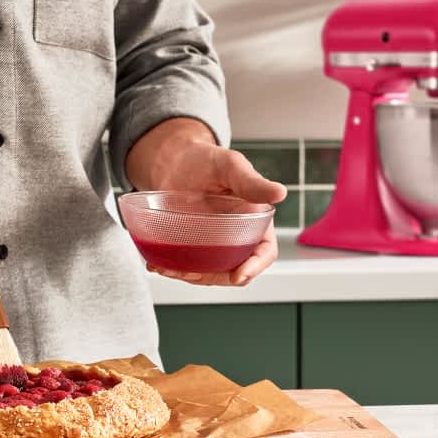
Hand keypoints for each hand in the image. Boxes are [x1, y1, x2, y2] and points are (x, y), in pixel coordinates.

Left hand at [125, 118, 286, 285]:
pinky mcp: (192, 248)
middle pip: (235, 269)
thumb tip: (280, 193)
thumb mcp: (230, 167)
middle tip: (190, 273)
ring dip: (189, 276)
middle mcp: (237, 237)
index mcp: (255, 220)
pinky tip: (157, 264)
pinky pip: (188, 266)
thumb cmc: (207, 159)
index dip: (255, 266)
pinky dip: (174, 270)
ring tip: (166, 268)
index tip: (238, 275)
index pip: (264, 251)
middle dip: (215, 277)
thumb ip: (252, 182)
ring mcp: (214, 245)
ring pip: (209, 273)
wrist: (174, 161)